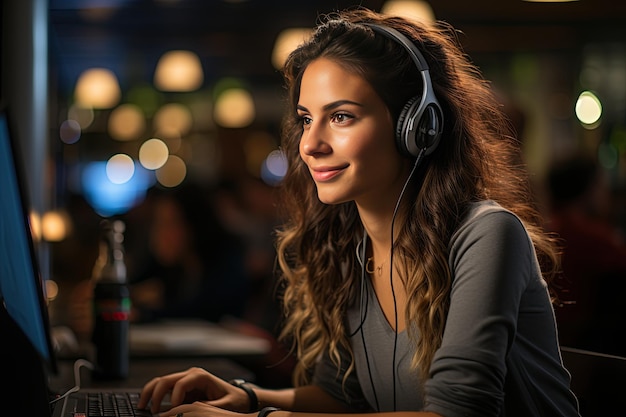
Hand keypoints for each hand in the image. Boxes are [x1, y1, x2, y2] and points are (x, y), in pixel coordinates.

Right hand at [137, 367, 251, 414]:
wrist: (240, 397)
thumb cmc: (234, 400)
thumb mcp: (224, 406)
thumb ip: (208, 408)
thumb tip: (192, 411)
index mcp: (201, 376)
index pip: (181, 383)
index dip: (174, 397)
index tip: (172, 411)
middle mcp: (191, 375)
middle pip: (166, 379)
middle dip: (156, 394)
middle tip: (151, 411)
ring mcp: (185, 379)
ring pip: (161, 382)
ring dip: (150, 393)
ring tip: (141, 406)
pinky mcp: (182, 387)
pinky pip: (164, 388)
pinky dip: (154, 395)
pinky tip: (147, 405)